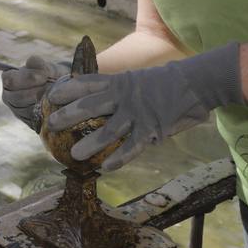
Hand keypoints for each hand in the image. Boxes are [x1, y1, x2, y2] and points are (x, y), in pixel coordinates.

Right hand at [1, 54, 61, 130]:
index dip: (27, 77)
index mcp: (9, 80)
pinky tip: (56, 106)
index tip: (44, 75)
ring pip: (27, 110)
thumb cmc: (54, 75)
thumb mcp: (48, 68)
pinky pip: (37, 121)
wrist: (67, 90)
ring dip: (42, 102)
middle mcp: (9, 97)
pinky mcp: (31, 124)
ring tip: (55, 96)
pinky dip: (48, 113)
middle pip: (17, 97)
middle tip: (51, 87)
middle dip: (37, 92)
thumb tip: (32, 61)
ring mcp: (19, 112)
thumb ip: (40, 65)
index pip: (10, 80)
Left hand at [45, 42, 242, 170]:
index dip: (68, 89)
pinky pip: (133, 146)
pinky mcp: (153, 128)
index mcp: (120, 82)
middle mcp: (125, 97)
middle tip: (51, 125)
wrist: (197, 82)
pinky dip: (120, 157)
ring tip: (74, 155)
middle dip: (69, 115)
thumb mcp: (138, 79)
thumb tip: (96, 98)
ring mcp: (138, 113)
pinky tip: (107, 168)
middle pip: (91, 105)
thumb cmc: (166, 82)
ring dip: (91, 143)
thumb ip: (120, 90)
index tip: (50, 96)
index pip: (88, 84)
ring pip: (109, 130)